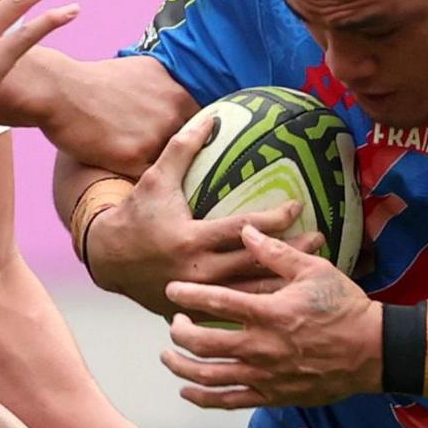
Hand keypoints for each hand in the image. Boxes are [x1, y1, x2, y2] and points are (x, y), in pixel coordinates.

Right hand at [36, 56, 196, 178]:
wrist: (59, 91)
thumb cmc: (94, 81)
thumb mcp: (140, 70)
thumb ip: (166, 86)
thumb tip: (181, 97)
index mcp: (178, 93)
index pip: (207, 126)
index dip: (203, 143)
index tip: (204, 155)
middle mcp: (173, 113)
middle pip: (196, 150)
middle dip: (191, 164)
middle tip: (192, 179)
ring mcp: (155, 136)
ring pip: (175, 168)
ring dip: (172, 180)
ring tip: (169, 193)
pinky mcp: (134, 158)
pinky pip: (150, 180)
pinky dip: (149, 189)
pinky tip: (147, 195)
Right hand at [85, 116, 314, 312]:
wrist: (107, 258)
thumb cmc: (136, 214)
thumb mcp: (156, 179)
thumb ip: (184, 148)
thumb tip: (211, 117)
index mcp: (190, 239)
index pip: (241, 230)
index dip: (273, 220)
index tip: (298, 206)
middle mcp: (196, 271)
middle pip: (254, 264)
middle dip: (290, 252)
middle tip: (320, 238)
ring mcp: (197, 295)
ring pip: (249, 293)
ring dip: (282, 280)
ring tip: (311, 266)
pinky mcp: (195, 310)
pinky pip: (233, 310)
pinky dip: (260, 303)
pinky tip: (284, 294)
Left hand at [162, 227, 378, 409]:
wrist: (372, 351)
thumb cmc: (345, 307)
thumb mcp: (315, 270)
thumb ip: (275, 253)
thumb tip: (245, 231)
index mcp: (269, 312)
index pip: (215, 302)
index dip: (187, 295)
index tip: (171, 290)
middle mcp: (261, 346)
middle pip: (201, 343)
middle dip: (179, 332)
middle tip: (174, 323)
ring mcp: (264, 375)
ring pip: (208, 376)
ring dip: (181, 366)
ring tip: (168, 357)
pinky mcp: (272, 394)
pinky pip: (228, 401)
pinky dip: (202, 397)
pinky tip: (187, 389)